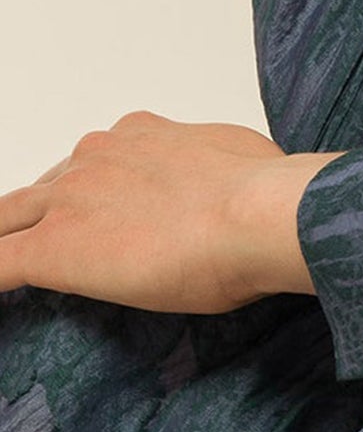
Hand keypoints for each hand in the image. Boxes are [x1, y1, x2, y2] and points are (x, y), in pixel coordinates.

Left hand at [0, 110, 345, 313]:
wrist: (261, 215)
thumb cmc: (268, 193)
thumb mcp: (243, 159)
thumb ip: (219, 168)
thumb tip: (236, 181)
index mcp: (140, 136)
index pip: (97, 166)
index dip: (94, 196)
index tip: (106, 220)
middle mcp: (97, 158)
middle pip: (43, 189)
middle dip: (40, 215)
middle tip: (47, 243)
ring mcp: (69, 202)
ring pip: (7, 219)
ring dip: (9, 240)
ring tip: (15, 259)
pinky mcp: (53, 250)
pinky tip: (2, 295)